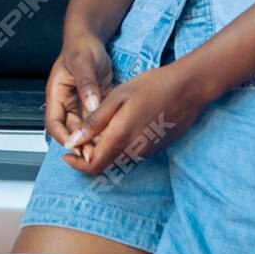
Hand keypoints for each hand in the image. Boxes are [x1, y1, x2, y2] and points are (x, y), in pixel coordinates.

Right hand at [45, 28, 113, 147]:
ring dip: (94, 139)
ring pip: (86, 129)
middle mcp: (67, 104)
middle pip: (71, 130)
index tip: (76, 146)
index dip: (63, 137)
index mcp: (56, 95)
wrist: (91, 40)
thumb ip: (86, 84)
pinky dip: (105, 130)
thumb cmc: (81, 48)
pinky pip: (98, 121)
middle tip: (96, 153)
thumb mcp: (83, 63)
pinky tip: (115, 135)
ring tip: (107, 145)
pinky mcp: (95, 105)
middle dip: (82, 143)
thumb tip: (91, 105)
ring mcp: (81, 106)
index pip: (53, 123)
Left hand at [64, 59, 207, 175]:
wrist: (188, 88)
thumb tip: (72, 142)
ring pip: (117, 158)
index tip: (66, 152)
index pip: (93, 166)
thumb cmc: (152, 87)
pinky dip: (119, 143)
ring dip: (104, 148)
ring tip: (102, 122)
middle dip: (88, 153)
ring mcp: (147, 151)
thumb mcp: (117, 97)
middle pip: (104, 164)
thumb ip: (94, 122)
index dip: (76, 163)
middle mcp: (135, 151)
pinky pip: (131, 152)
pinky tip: (122, 121)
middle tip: (82, 132)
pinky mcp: (155, 148)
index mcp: (121, 138)